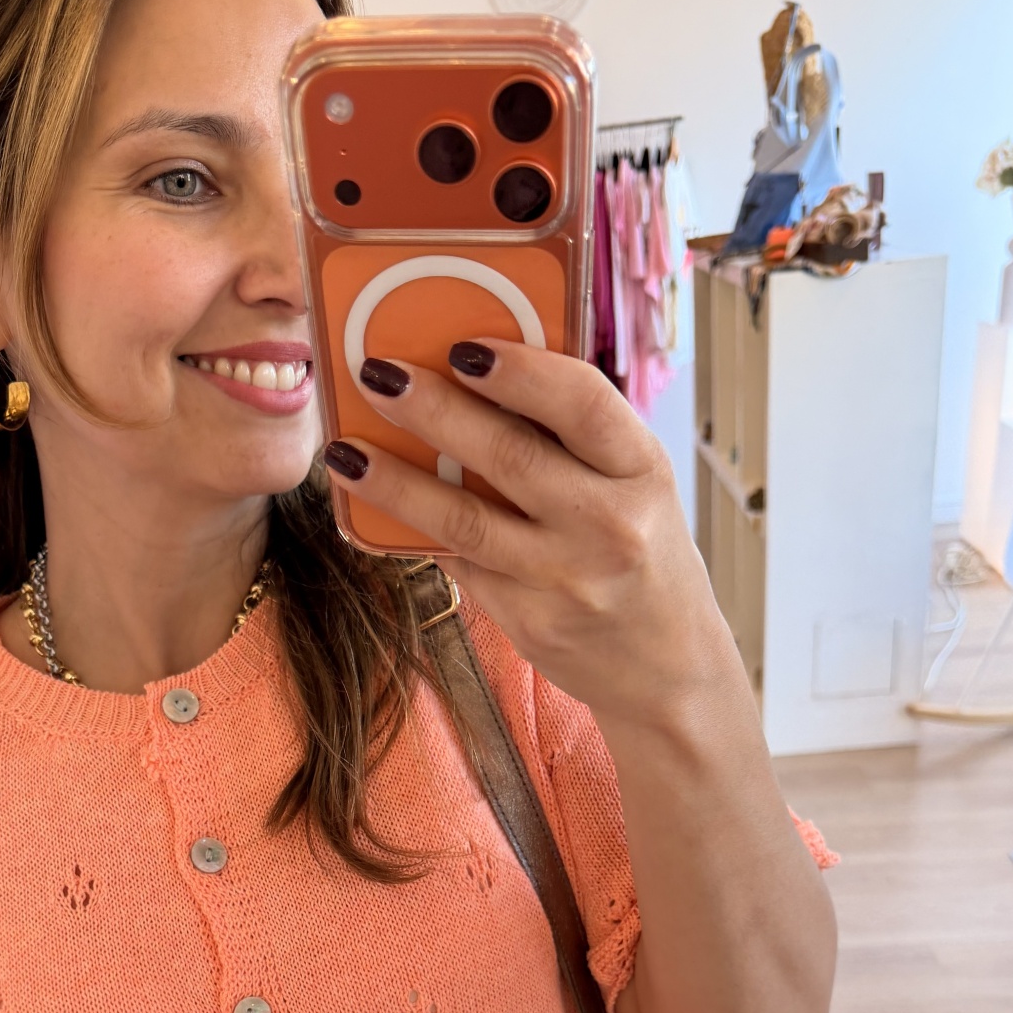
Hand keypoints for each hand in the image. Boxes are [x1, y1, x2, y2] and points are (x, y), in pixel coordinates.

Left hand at [324, 342, 739, 726]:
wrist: (668, 667)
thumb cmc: (642, 554)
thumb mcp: (634, 486)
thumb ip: (572, 440)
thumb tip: (469, 377)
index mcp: (643, 469)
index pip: (581, 402)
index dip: (518, 370)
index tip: (462, 346)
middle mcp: (610, 525)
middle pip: (508, 456)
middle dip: (432, 410)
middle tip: (376, 374)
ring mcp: (566, 580)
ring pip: (466, 521)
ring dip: (395, 483)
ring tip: (345, 453)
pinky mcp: (530, 623)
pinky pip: (462, 565)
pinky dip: (418, 533)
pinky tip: (378, 507)